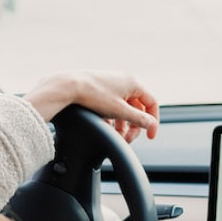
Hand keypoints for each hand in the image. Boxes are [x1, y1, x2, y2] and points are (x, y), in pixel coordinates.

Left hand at [23, 70, 159, 142]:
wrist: (68, 86)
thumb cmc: (93, 95)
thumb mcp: (120, 111)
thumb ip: (138, 119)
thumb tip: (151, 124)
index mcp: (134, 83)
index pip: (152, 104)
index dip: (153, 122)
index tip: (149, 136)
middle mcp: (125, 81)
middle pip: (138, 108)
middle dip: (135, 126)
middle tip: (128, 139)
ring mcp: (113, 84)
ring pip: (125, 108)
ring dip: (123, 124)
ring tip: (117, 136)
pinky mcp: (102, 89)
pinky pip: (114, 106)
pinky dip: (113, 118)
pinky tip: (106, 127)